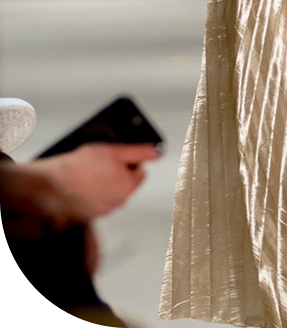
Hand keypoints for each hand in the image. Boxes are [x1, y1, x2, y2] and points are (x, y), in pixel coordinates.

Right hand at [32, 142, 160, 221]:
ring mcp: (104, 210)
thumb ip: (139, 151)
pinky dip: (93, 191)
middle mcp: (119, 202)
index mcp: (129, 186)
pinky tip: (83, 183)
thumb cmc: (81, 167)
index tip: (116, 156)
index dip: (129, 160)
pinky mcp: (89, 214)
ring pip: (111, 190)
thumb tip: (157, 151)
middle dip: (117, 171)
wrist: (52, 184)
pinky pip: (97, 199)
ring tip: (90, 172)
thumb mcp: (115, 150)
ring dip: (105, 181)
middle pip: (126, 181)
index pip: (140, 170)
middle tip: (101, 162)